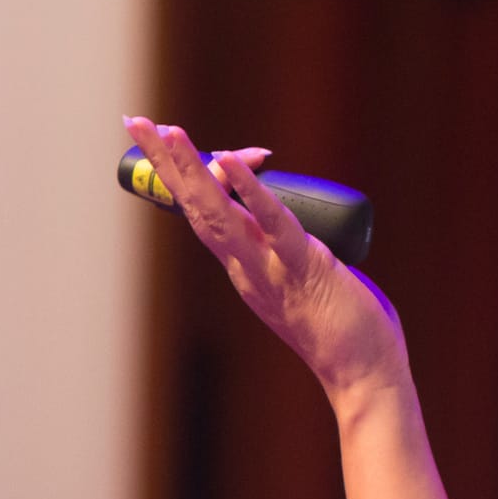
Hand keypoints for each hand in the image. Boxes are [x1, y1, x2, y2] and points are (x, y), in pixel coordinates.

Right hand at [124, 115, 407, 403]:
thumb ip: (293, 259)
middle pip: (196, 206)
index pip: (207, 213)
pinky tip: (231, 160)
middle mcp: (246, 266)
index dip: (191, 175)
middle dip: (165, 162)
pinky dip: (250, 190)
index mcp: (245, 267)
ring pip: (220, 211)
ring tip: (168, 130)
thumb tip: (293, 230)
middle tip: (135, 122)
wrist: (362, 376)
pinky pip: (271, 222)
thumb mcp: (305, 283)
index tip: (183, 136)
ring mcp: (269, 267)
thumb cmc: (343, 330)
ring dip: (191, 169)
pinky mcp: (303, 267)